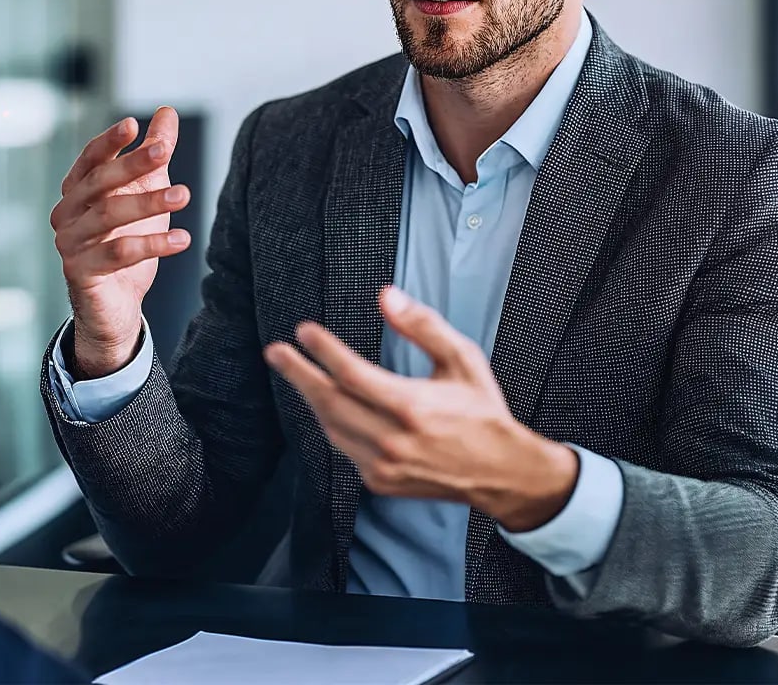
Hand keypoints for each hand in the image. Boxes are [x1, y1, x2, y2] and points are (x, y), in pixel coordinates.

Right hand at [51, 107, 190, 378]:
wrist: (116, 304)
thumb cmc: (126, 241)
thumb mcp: (145, 193)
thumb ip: (153, 154)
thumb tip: (166, 112)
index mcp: (76, 191)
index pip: (90, 160)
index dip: (109, 142)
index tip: (133, 124)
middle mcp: (66, 213)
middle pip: (99, 183)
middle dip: (132, 165)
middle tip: (164, 153)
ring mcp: (69, 243)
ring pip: (109, 216)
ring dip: (148, 203)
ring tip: (185, 195)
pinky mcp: (80, 272)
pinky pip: (118, 253)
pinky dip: (152, 244)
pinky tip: (182, 239)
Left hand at [262, 286, 577, 531]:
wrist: (502, 473)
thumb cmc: (482, 412)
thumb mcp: (463, 360)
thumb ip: (423, 326)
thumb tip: (387, 296)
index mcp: (413, 408)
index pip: (352, 374)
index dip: (323, 350)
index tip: (305, 331)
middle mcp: (393, 440)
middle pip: (329, 402)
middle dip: (298, 373)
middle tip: (275, 351)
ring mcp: (383, 465)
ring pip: (331, 427)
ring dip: (311, 397)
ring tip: (295, 371)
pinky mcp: (380, 481)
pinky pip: (343, 447)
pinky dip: (331, 422)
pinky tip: (325, 403)